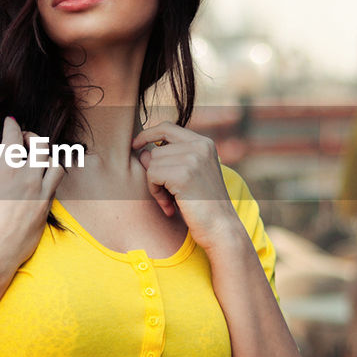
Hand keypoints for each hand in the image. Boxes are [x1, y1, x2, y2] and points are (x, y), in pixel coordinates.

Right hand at [0, 116, 65, 274]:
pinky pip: (55, 182)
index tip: (10, 122)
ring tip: (37, 157)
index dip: (12, 126)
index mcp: (6, 168)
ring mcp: (40, 191)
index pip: (13, 137)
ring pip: (54, 162)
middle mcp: (27, 176)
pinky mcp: (46, 206)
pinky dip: (50, 173)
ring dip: (46, 156)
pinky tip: (41, 176)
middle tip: (24, 138)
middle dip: (32, 137)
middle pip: (40, 144)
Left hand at [131, 121, 244, 251]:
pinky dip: (156, 192)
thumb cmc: (202, 206)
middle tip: (168, 196)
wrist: (221, 229)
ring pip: (152, 163)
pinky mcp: (184, 174)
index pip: (167, 127)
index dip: (148, 134)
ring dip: (155, 186)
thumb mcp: (186, 178)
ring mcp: (193, 158)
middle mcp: (200, 146)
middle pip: (156, 150)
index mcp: (204, 143)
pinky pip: (152, 175)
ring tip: (171, 201)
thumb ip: (167, 161)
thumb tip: (141, 151)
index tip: (135, 145)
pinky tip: (169, 206)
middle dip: (155, 174)